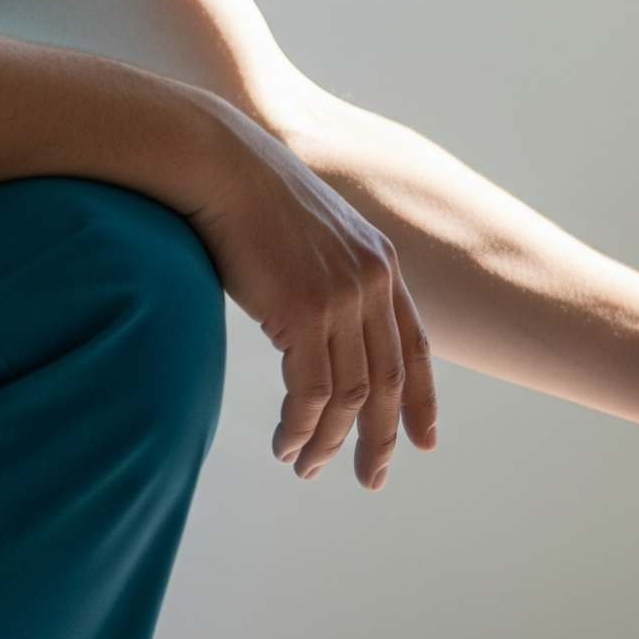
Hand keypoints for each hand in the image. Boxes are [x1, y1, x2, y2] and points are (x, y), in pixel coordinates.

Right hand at [176, 101, 438, 487]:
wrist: (214, 159)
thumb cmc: (245, 194)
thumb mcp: (307, 235)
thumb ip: (326, 276)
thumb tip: (314, 319)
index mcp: (381, 265)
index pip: (415, 347)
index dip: (422, 399)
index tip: (424, 441)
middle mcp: (372, 283)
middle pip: (390, 382)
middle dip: (381, 439)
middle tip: (371, 479)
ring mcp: (342, 298)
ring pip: (351, 396)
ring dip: (330, 442)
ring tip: (307, 469)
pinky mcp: (304, 312)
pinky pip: (311, 393)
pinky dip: (301, 428)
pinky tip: (285, 445)